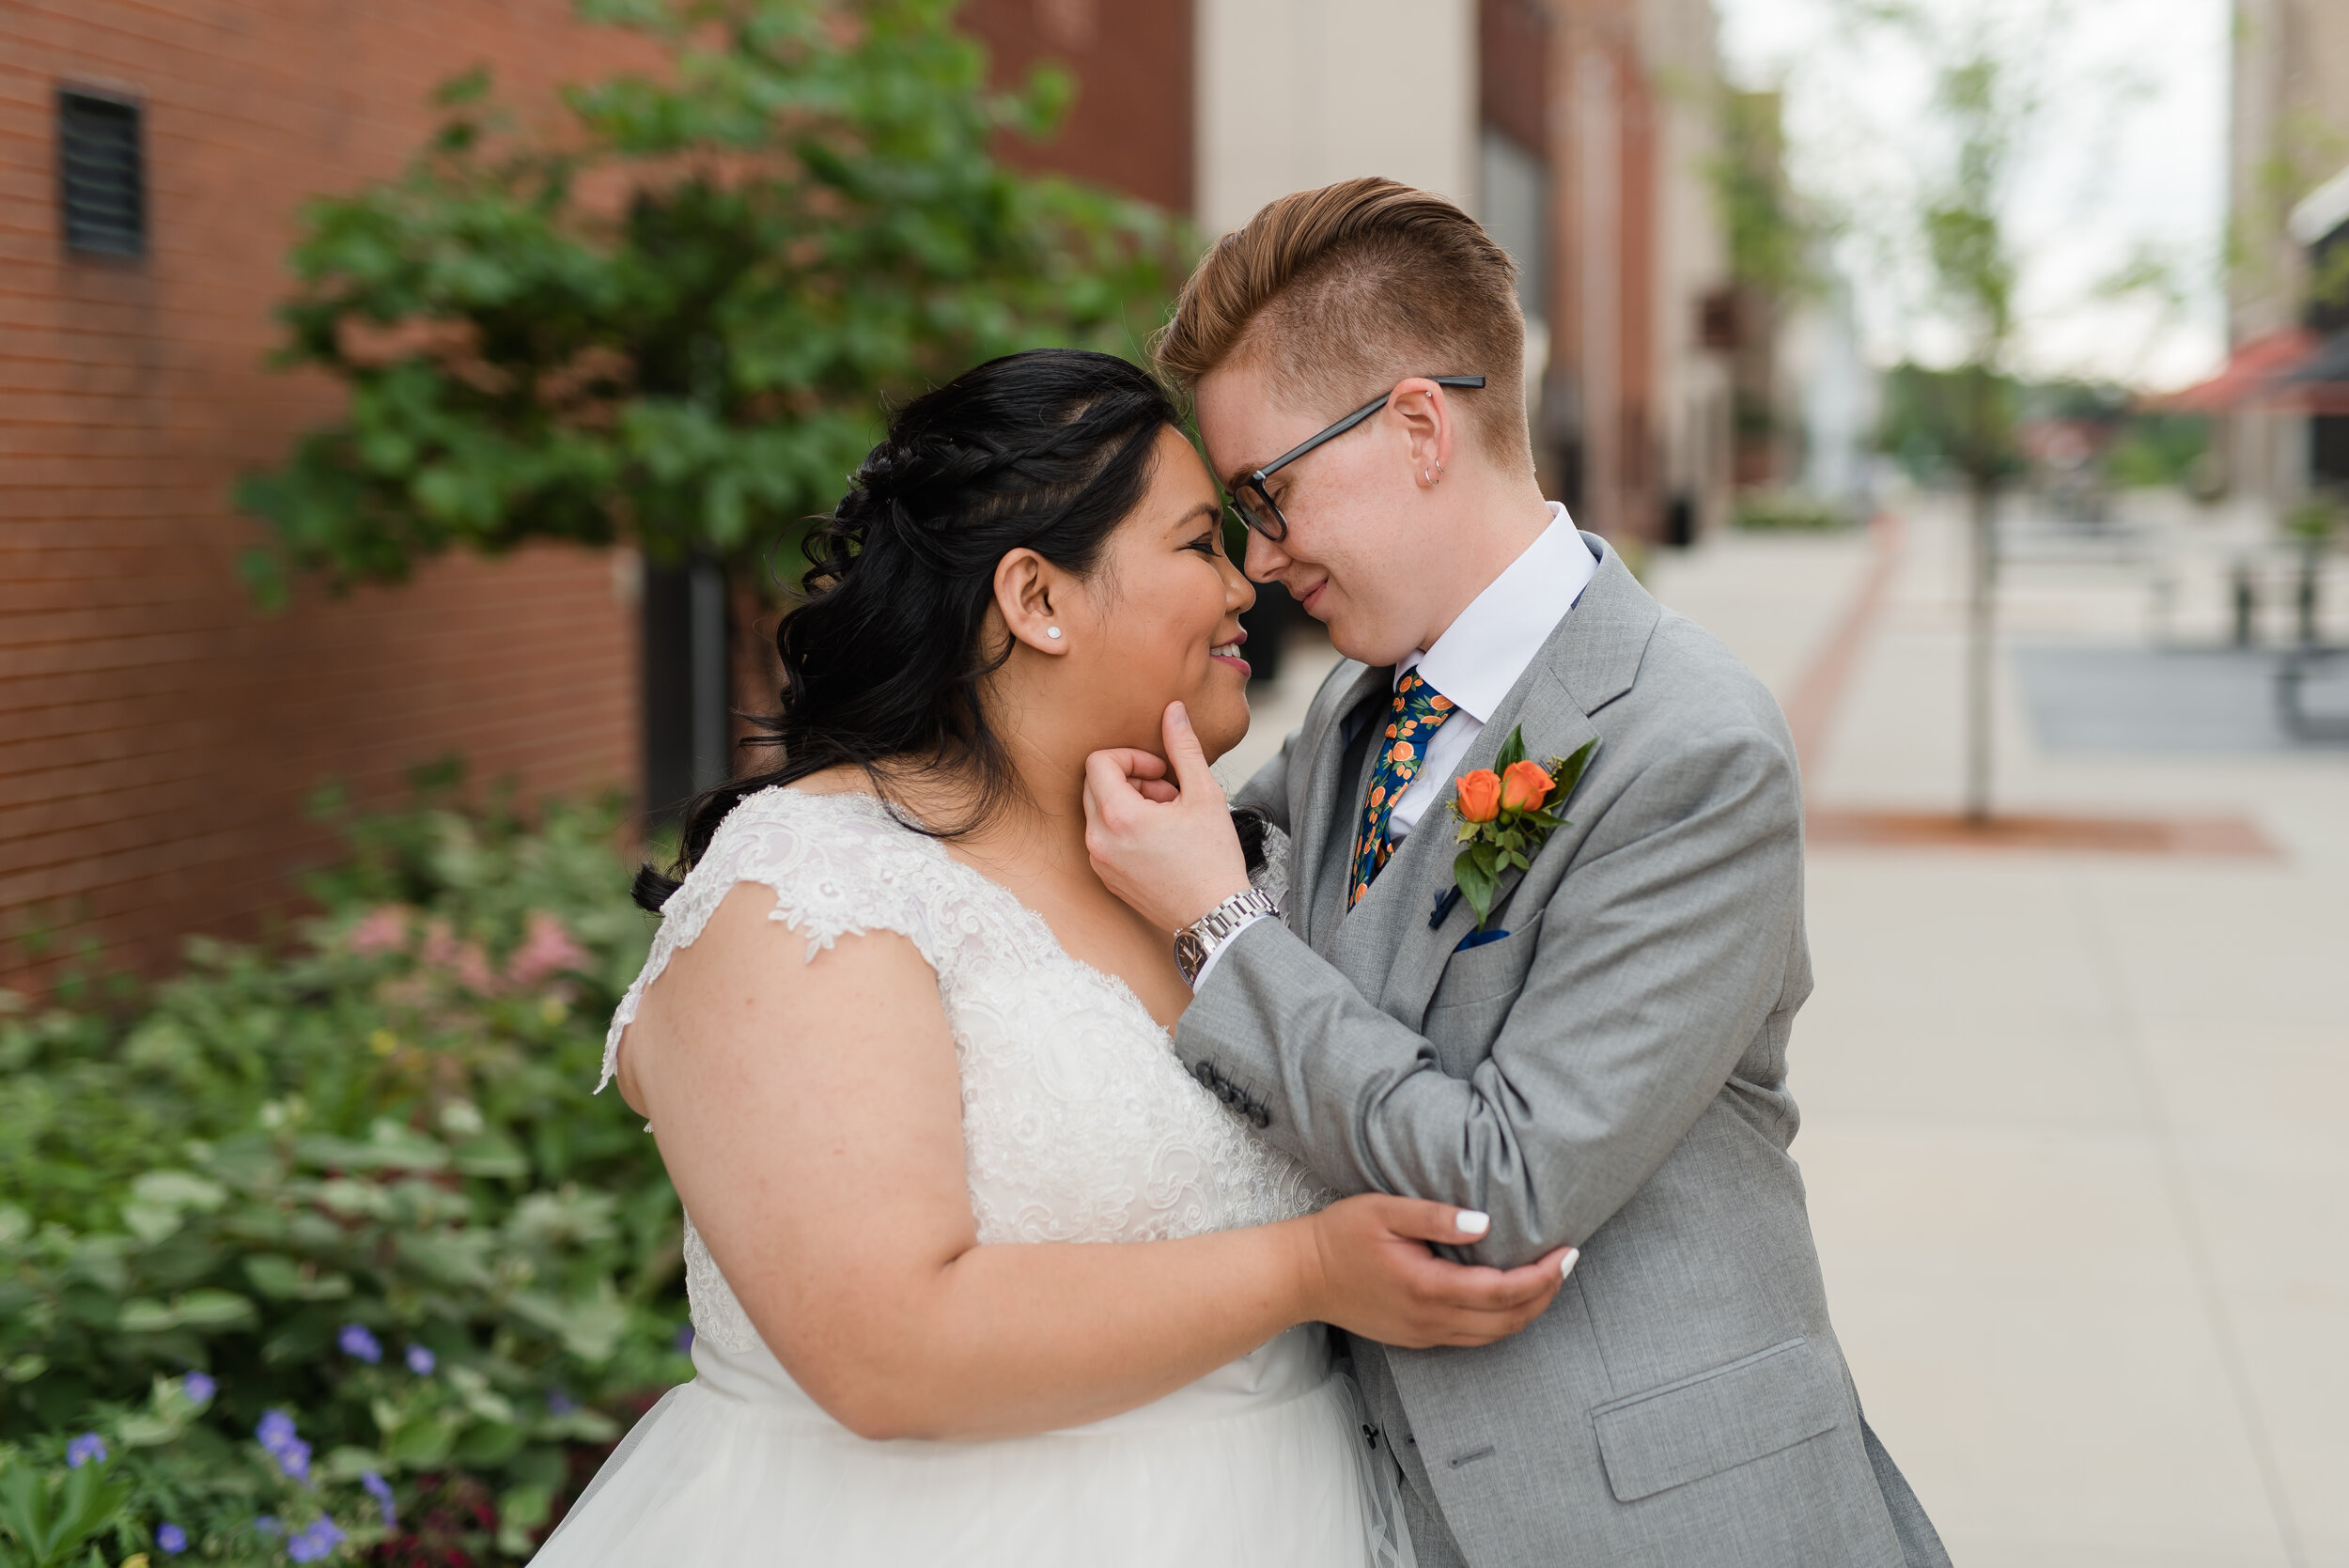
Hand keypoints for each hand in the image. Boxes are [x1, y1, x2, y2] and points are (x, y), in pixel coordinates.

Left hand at [1083, 702, 1251, 931]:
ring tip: (1168, 818)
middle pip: (1094, 784)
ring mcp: (1099, 862)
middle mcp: (1098, 839)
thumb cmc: (1213, 858)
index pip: (1098, 761)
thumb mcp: (1204, 794)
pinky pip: (1103, 837)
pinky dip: (1125, 828)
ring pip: (1098, 810)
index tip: (1161, 772)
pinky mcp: (1106, 877)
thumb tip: (1173, 710)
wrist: (1215, 916)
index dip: (1131, 757)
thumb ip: (1183, 748)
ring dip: (1129, 803)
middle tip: (1168, 793)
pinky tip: (1160, 840)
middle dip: (1130, 779)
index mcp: (1118, 816)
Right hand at [1298, 1194, 1574, 1348]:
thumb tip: (1484, 1223)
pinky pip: (1473, 1338)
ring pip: (1495, 1335)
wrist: (1301, 1276)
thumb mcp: (1385, 1211)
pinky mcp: (1418, 1339)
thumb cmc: (1341, 1236)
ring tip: (1548, 1280)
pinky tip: (1509, 1298)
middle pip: (1509, 1320)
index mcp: (1428, 1287)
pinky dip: (1502, 1321)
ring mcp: (1425, 1334)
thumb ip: (1435, 1216)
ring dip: (1528, 1311)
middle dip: (1546, 1294)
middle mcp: (1431, 1320)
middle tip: (1567, 1264)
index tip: (1567, 1254)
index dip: (1543, 1276)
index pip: (1503, 1290)